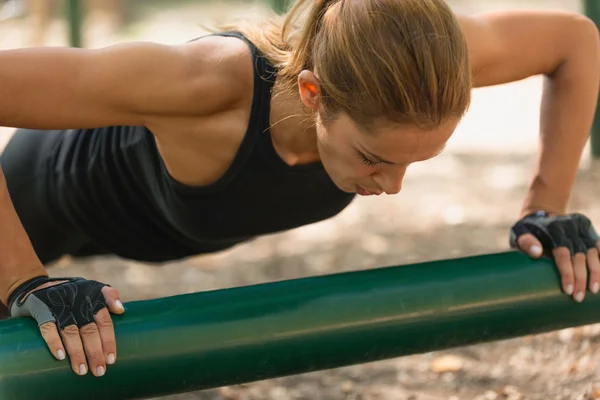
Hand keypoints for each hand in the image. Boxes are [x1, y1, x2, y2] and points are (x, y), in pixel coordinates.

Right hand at [8, 276, 124, 376]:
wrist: (35, 286)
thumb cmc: (71, 293)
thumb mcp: (91, 289)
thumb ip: (108, 296)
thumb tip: (121, 310)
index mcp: (92, 295)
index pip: (104, 320)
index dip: (108, 340)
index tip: (111, 359)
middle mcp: (77, 298)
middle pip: (89, 329)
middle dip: (95, 351)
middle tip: (99, 370)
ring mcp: (58, 303)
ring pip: (71, 331)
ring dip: (77, 352)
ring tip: (82, 369)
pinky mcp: (40, 307)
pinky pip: (48, 327)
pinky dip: (54, 342)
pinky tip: (61, 356)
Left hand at [510, 211, 599, 301]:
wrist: (541, 215)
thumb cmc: (529, 231)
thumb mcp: (520, 234)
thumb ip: (526, 242)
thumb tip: (537, 253)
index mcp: (553, 229)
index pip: (563, 254)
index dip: (567, 273)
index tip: (568, 290)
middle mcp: (570, 227)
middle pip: (579, 256)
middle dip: (581, 278)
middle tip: (578, 298)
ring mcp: (582, 228)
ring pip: (593, 253)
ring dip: (596, 273)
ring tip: (593, 290)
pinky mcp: (589, 230)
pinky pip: (599, 245)